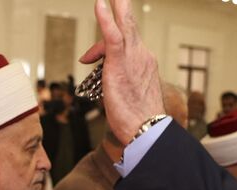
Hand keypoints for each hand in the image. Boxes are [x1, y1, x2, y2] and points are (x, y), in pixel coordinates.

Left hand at [79, 0, 164, 142]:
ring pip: (123, 26)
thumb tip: (101, 79)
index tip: (88, 58)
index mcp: (145, 63)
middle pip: (128, 27)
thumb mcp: (126, 97)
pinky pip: (112, 36)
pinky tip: (100, 4)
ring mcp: (133, 58)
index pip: (125, 43)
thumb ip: (114, 82)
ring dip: (118, 5)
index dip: (101, 47)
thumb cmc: (138, 120)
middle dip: (122, 8)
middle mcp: (142, 56)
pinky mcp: (121, 64)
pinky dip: (105, 19)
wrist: (147, 130)